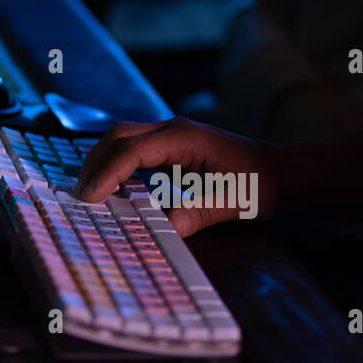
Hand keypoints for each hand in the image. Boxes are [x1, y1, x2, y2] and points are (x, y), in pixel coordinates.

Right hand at [74, 117, 285, 236]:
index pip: (132, 150)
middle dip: (94, 164)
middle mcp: (173, 130)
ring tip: (89, 193)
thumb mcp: (230, 203)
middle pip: (118, 136)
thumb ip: (194, 215)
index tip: (90, 199)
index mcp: (185, 137)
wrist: (283, 171)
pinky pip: (132, 150)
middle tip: (79, 197)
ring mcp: (171, 136)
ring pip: (122, 139)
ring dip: (101, 163)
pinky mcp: (170, 148)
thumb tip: (160, 233)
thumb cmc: (260, 183)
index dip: (107, 174)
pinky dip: (114, 166)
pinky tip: (110, 189)